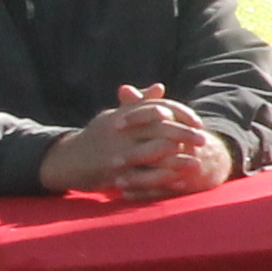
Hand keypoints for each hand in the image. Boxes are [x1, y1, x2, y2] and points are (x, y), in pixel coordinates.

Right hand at [38, 89, 227, 197]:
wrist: (67, 160)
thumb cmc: (97, 136)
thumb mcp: (116, 117)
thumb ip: (139, 104)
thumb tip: (159, 87)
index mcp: (123, 115)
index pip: (157, 108)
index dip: (180, 114)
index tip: (198, 121)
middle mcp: (120, 131)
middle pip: (159, 128)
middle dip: (184, 134)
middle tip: (204, 140)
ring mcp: (116, 152)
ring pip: (152, 152)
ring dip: (177, 159)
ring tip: (197, 162)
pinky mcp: (113, 173)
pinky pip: (142, 176)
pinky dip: (161, 179)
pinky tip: (178, 182)